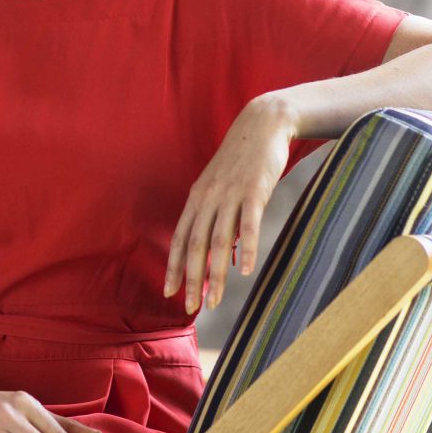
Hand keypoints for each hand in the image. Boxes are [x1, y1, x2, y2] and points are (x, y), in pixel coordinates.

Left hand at [165, 93, 295, 314]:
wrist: (262, 123)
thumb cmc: (243, 159)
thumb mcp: (222, 186)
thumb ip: (218, 215)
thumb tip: (222, 250)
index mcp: (198, 198)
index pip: (179, 238)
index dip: (173, 267)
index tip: (169, 292)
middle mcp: (209, 198)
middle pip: (195, 246)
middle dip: (191, 280)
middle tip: (191, 308)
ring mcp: (231, 194)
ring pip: (219, 241)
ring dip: (216, 274)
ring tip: (215, 302)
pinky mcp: (254, 191)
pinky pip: (249, 225)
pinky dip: (246, 249)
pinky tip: (245, 271)